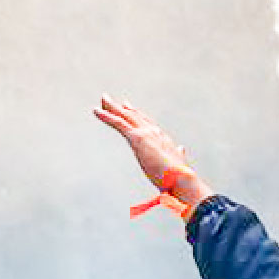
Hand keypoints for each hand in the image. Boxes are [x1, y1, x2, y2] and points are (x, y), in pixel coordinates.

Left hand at [94, 96, 209, 209]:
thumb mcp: (178, 164)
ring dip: (112, 107)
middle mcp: (155, 132)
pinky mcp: (138, 137)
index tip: (128, 107)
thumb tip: (181, 149)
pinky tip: (97, 111)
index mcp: (163, 139)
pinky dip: (106, 116)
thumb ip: (178, 155)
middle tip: (110, 100)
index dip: (136, 115)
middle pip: (134, 116)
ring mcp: (146, 133)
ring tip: (103, 100)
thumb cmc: (180, 178)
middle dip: (122, 108)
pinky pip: (118, 123)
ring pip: (126, 116)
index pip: (147, 123)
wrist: (181, 179)